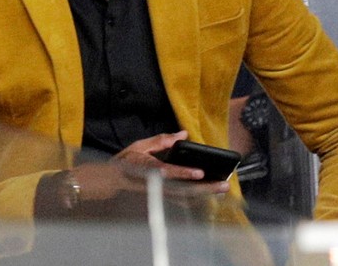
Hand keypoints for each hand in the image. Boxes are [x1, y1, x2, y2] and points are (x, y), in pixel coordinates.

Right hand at [115, 131, 229, 193]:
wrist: (114, 183)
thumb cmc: (127, 163)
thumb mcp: (140, 146)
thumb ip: (161, 140)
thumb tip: (183, 134)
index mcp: (149, 169)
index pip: (168, 172)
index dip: (184, 173)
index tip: (200, 172)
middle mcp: (156, 185)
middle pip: (184, 190)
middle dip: (205, 188)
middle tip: (223, 185)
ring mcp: (161, 195)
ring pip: (186, 198)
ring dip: (205, 195)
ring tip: (221, 188)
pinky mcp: (163, 200)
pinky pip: (184, 202)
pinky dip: (198, 199)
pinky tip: (210, 195)